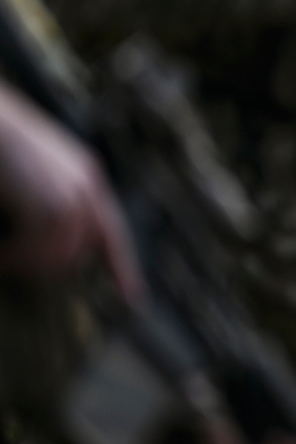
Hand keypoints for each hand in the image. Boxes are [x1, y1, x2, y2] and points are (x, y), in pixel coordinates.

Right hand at [0, 83, 140, 299]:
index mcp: (87, 177)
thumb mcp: (35, 171)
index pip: (111, 230)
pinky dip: (13, 259)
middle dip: (46, 267)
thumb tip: (56, 243)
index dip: (121, 265)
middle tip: (12, 263)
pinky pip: (36, 251)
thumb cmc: (3, 145)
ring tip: (3, 257)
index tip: (134, 298)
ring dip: (26, 265)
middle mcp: (87, 188)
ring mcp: (72, 197)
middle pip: (79, 253)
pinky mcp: (50, 206)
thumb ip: (53, 198)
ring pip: (58, 258)